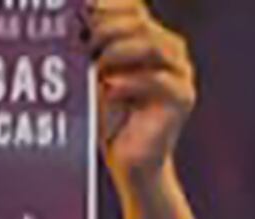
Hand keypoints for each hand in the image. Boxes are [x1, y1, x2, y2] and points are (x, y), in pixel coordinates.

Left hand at [87, 0, 196, 181]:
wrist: (132, 166)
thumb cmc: (110, 122)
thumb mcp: (97, 82)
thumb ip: (92, 54)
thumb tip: (71, 26)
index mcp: (151, 40)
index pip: (133, 9)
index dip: (110, 5)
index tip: (82, 8)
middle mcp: (170, 51)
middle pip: (141, 24)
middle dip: (110, 28)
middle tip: (84, 38)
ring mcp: (180, 73)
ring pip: (152, 47)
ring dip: (120, 51)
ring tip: (95, 63)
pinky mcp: (183, 98)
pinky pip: (158, 81)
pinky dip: (131, 82)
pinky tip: (110, 86)